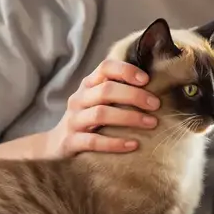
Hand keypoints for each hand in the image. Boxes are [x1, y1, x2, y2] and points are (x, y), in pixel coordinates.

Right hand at [38, 59, 160, 157]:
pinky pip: (93, 141)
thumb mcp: (99, 101)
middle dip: (134, 96)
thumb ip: (119, 90)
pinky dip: (115, 143)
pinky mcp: (71, 141)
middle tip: (156, 105)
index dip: (126, 70)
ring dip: (129, 118)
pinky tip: (133, 145)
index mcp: (88, 85)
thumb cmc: (88, 119)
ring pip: (101, 114)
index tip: (147, 79)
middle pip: (106, 90)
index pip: (105, 68)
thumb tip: (157, 85)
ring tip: (151, 123)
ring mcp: (73, 120)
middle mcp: (79, 99)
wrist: (55, 145)